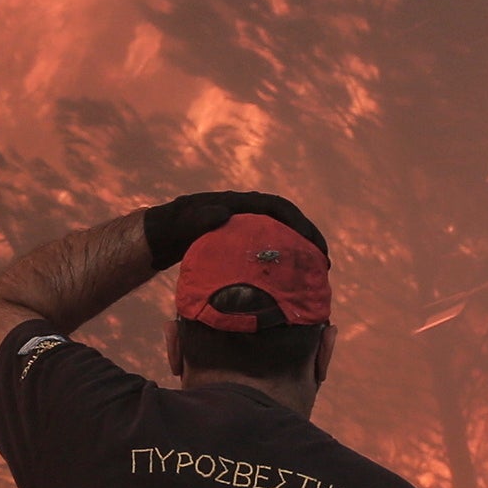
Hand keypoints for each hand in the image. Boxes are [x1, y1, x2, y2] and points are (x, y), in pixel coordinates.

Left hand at [142, 191, 327, 266]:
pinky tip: (290, 282)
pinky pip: (272, 249)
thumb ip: (199, 218)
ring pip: (283, 236)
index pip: (279, 207)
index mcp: (241, 204)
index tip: (313, 242)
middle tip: (324, 263)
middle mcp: (250, 212)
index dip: (299, 222)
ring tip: (316, 274)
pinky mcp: (245, 243)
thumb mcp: (183, 222)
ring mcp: (248, 228)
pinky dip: (284, 261)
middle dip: (309, 239)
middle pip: (289, 222)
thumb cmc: (173, 226)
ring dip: (301, 251)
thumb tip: (221, 213)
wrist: (163, 234)